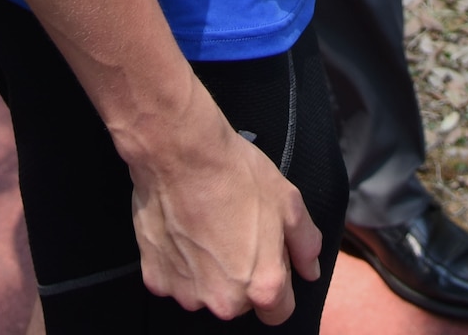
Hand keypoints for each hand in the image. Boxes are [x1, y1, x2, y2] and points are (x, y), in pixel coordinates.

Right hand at [129, 85, 321, 322]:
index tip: (272, 259)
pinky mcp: (157, 281)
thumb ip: (306, 244)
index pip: (279, 312)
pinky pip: (177, 280)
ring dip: (211, 271)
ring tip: (211, 227)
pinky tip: (187, 230)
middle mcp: (224, 301)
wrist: (182, 156)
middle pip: (241, 303)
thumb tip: (310, 271)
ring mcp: (187, 294)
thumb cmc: (237, 175)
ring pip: (207, 292)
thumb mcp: (289, 202)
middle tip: (240, 233)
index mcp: (262, 285)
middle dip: (244, 276)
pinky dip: (181, 263)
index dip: (280, 283)